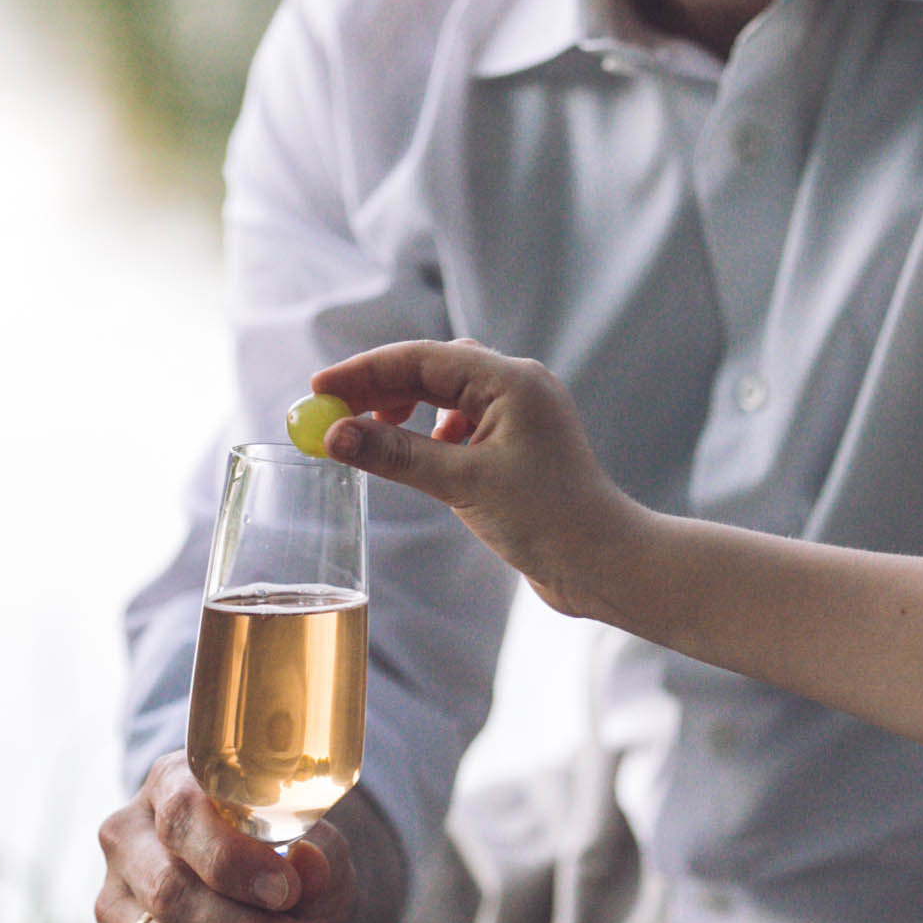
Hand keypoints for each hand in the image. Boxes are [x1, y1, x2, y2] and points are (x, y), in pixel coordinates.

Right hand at [96, 754, 357, 922]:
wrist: (269, 886)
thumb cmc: (283, 848)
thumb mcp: (311, 837)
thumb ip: (312, 850)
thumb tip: (306, 868)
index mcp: (169, 786)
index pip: (181, 819)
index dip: (232, 860)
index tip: (288, 892)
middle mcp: (129, 844)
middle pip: (170, 896)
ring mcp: (120, 910)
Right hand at [312, 339, 636, 619]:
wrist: (604, 563)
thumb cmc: (548, 518)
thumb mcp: (462, 483)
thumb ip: (395, 454)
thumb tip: (336, 433)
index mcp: (510, 380)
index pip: (421, 358)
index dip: (365, 370)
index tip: (318, 387)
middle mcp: (516, 388)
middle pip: (430, 370)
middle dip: (377, 388)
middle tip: (329, 412)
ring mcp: (517, 417)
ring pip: (443, 395)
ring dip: (401, 409)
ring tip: (367, 432)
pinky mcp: (515, 448)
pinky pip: (458, 424)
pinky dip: (425, 434)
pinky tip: (413, 457)